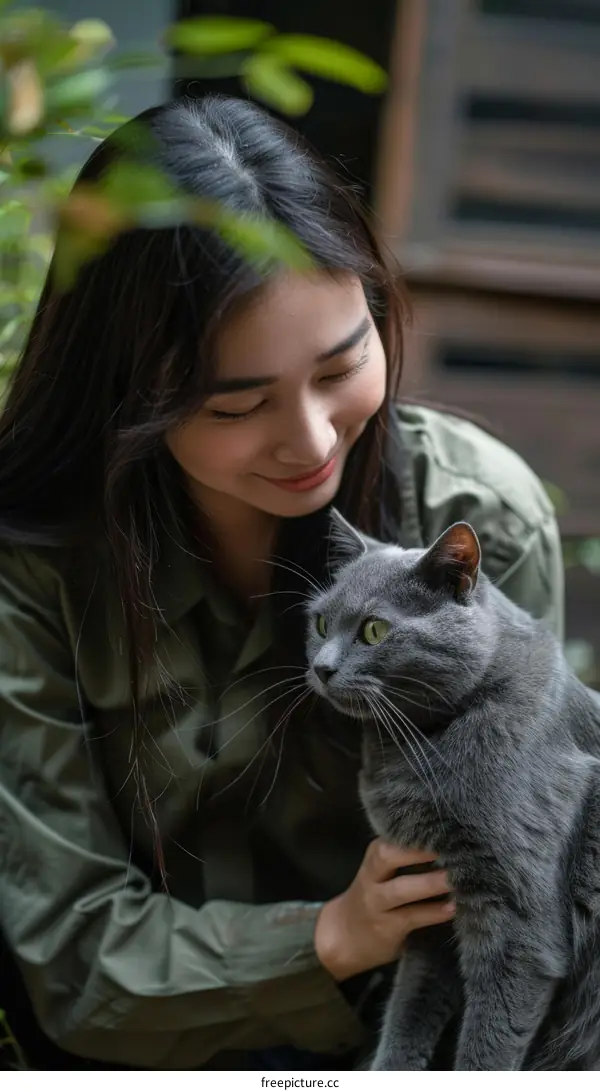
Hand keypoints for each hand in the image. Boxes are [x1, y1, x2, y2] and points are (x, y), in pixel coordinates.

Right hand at [314, 838, 454, 981]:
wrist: (345, 936)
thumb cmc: (377, 896)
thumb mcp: (383, 872)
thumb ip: (407, 857)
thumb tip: (452, 844)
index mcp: (375, 856)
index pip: (392, 836)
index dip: (416, 830)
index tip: (444, 825)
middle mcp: (372, 876)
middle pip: (387, 856)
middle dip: (417, 850)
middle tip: (450, 846)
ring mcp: (376, 903)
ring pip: (400, 890)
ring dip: (430, 883)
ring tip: (457, 879)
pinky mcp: (386, 928)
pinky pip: (411, 917)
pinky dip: (433, 912)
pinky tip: (453, 908)